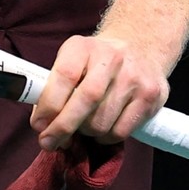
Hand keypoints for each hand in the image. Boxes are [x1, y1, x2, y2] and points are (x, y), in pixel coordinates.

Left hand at [29, 34, 171, 149]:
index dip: (49, 105)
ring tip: (81, 127)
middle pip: (85, 101)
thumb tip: (42, 123)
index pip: (64, 76)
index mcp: (83, 47)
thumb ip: (55, 86)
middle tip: (48, 142)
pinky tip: (101, 130)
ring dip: (85, 133)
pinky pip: (121, 131)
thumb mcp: (72, 59)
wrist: (140, 47)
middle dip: (63, 127)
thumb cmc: (95, 60)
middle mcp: (111, 59)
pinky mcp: (150, 97)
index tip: (38, 125)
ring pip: (102, 121)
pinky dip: (105, 138)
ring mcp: (134, 78)